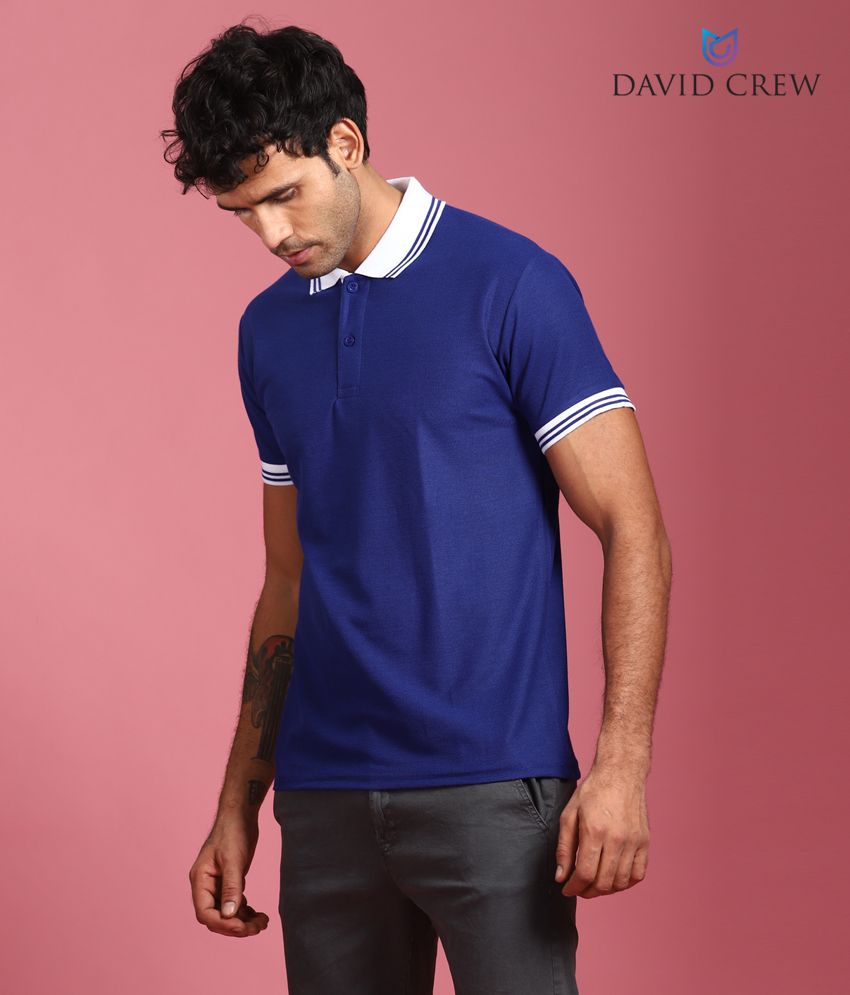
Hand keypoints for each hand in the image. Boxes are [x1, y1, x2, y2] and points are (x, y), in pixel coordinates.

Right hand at [189, 813, 269, 936]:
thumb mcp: (233, 859)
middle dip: (235, 926)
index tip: (242, 927)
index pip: (205, 913)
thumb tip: (229, 915)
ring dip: (243, 921)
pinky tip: (258, 914)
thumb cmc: (232, 831)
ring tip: (263, 922)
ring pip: (226, 913)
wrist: (241, 814)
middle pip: (216, 917)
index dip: (222, 924)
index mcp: (200, 880)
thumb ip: (231, 887)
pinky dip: (245, 912)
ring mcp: (218, 884)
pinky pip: (234, 904)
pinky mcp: (230, 881)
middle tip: (258, 928)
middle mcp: (206, 886)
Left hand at [553, 765, 649, 898]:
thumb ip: (564, 848)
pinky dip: (625, 883)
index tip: (567, 889)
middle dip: (587, 892)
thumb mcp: (569, 814)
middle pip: (603, 882)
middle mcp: (617, 839)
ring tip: (594, 884)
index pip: (584, 873)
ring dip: (605, 890)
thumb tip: (561, 876)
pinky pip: (638, 874)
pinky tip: (613, 878)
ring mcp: (634, 841)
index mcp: (595, 831)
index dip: (573, 888)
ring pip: (621, 882)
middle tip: (579, 889)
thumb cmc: (592, 792)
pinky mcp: (645, 842)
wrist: (621, 774)